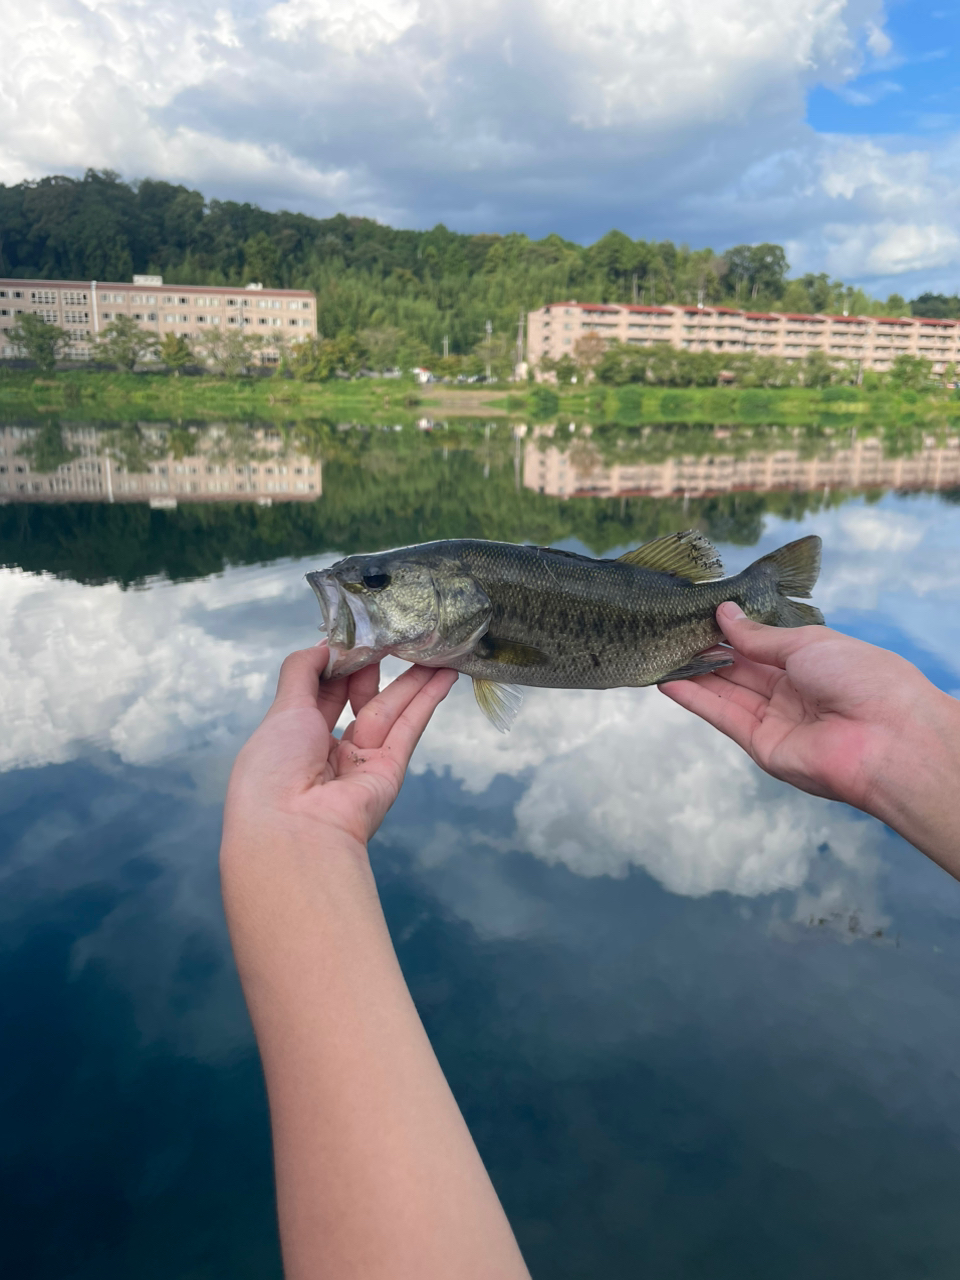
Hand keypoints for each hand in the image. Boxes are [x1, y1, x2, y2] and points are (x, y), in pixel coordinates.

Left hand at [223, 645, 457, 855]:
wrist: (295, 830)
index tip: (358, 635)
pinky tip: (445, 675)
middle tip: (396, 634)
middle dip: (377, 667)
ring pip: (391, 710)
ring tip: (435, 646)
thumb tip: (323, 645)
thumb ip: (301, 672)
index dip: (340, 664)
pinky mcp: (390, 771)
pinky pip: (410, 729)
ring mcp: (362, 762)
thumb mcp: (282, 709)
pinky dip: (427, 701)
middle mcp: (328, 751)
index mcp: (294, 738)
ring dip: (413, 679)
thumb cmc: (274, 767)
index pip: (323, 692)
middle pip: (360, 699)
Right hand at [660, 603, 959, 872]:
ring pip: (726, 691)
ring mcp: (775, 719)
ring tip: (659, 650)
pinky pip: (723, 716)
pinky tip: (667, 680)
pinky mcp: (761, 745)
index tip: (698, 612)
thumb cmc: (861, 677)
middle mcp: (792, 690)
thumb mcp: (807, 643)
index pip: (761, 644)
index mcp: (812, 662)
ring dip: (693, 672)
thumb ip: (758, 636)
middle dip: (706, 649)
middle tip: (669, 629)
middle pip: (739, 668)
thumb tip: (724, 614)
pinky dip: (695, 698)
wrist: (886, 737)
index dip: (731, 630)